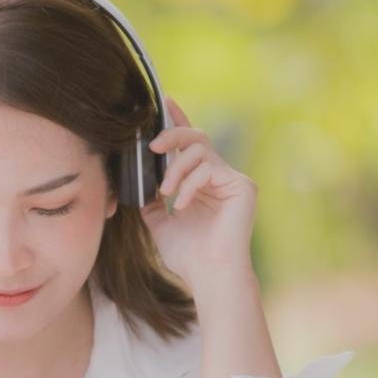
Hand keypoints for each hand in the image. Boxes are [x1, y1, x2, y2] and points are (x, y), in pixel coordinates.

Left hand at [138, 97, 257, 290]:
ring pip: (200, 150)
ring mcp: (232, 179)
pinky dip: (190, 185)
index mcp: (200, 182)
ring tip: (166, 192)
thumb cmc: (188, 255)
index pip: (189, 145)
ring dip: (176, 168)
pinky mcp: (242, 185)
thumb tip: (135, 182)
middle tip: (153, 146)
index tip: (164, 102)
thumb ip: (150, 198)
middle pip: (196, 136)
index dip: (177, 120)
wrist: (209, 276)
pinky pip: (210, 169)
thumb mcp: (158, 222)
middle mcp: (218, 176)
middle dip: (172, 134)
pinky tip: (181, 205)